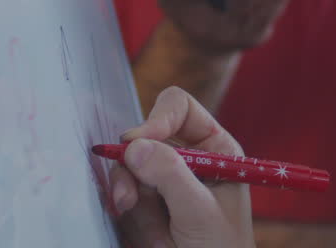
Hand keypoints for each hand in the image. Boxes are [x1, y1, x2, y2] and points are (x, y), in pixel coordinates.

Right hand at [110, 86, 254, 247]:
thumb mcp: (200, 211)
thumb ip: (171, 176)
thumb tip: (135, 145)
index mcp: (214, 149)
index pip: (181, 110)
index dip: (158, 118)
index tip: (138, 140)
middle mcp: (187, 158)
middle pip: (146, 136)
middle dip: (133, 161)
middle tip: (128, 192)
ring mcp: (162, 181)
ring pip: (128, 165)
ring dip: (126, 189)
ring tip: (135, 216)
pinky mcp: (143, 204)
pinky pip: (121, 190)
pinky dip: (122, 204)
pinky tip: (138, 226)